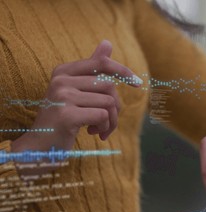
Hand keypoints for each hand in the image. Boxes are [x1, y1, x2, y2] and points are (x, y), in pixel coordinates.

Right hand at [11, 40, 140, 171]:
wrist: (40, 147)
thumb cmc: (63, 118)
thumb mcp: (76, 92)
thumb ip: (91, 70)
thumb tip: (107, 42)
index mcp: (63, 71)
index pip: (101, 63)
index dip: (123, 72)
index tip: (138, 83)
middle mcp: (61, 80)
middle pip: (108, 86)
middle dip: (115, 107)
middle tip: (108, 122)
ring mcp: (62, 97)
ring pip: (109, 102)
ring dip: (111, 121)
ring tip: (99, 130)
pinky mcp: (67, 115)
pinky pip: (102, 115)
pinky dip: (105, 127)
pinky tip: (94, 133)